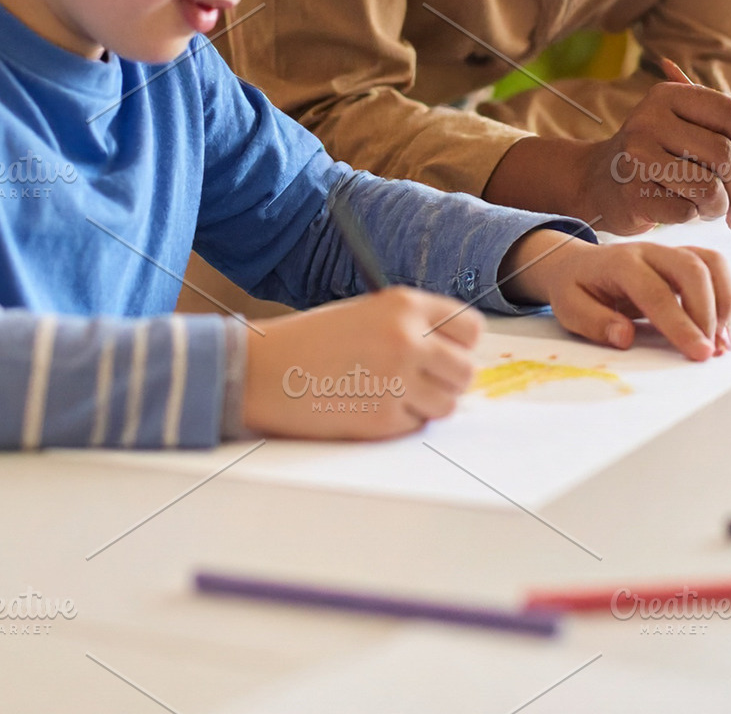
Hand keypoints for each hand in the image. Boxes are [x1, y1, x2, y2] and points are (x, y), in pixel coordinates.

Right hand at [241, 287, 482, 439]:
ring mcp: (397, 381)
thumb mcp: (367, 313)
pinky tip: (367, 404)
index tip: (447, 352)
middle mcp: (408, 340)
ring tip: (391, 393)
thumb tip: (453, 354)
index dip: (460, 344)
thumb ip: (412, 327)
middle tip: (422, 381)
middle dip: (448, 380)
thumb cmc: (309, 341)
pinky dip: (398, 422)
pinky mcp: (382, 419)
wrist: (260, 371)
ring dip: (426, 404)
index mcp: (404, 305)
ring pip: (447, 404)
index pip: (470, 328)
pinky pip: (414, 425)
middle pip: (465, 371)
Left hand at [501, 228, 730, 360]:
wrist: (576, 264)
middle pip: (692, 269)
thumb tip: (624, 337)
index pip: (656, 292)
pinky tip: (720, 326)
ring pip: (710, 262)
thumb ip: (595, 322)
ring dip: (723, 301)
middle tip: (711, 350)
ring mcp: (669, 250)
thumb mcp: (569, 308)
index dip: (680, 323)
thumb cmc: (575, 287)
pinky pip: (714, 265)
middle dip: (708, 312)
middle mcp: (649, 250)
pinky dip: (725, 294)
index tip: (697, 351)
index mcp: (620, 262)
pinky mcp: (683, 257)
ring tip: (720, 340)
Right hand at [574, 80, 730, 234]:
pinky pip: (687, 213)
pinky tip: (681, 211)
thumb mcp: (692, 137)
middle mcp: (650, 120)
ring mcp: (637, 155)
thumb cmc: (660, 159)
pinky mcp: (632, 193)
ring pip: (710, 188)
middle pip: (724, 154)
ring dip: (720, 207)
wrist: (600, 182)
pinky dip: (694, 217)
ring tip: (712, 209)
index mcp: (670, 96)